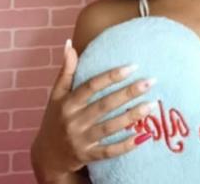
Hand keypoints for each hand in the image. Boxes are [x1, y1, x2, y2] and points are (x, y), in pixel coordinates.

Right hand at [30, 39, 155, 182]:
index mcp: (67, 103)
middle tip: (150, 81)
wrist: (47, 154)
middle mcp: (73, 121)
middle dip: (128, 93)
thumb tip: (69, 43)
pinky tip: (143, 137)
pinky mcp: (88, 156)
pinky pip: (109, 151)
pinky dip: (126, 145)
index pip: (91, 86)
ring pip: (109, 128)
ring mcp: (80, 140)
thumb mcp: (56, 94)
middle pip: (104, 105)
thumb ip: (66, 70)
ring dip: (131, 117)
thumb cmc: (56, 117)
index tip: (133, 66)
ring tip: (151, 105)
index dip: (111, 76)